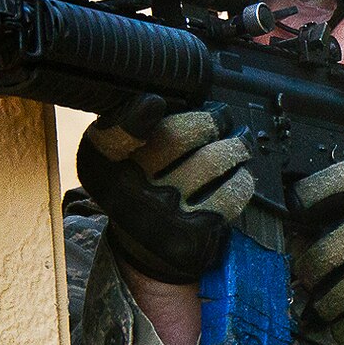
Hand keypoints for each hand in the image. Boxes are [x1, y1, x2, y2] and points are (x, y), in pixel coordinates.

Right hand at [76, 95, 255, 282]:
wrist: (146, 250)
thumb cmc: (139, 187)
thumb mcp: (119, 158)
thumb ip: (134, 123)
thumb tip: (177, 94)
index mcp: (101, 165)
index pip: (114, 135)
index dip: (135, 116)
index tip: (155, 103)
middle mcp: (126, 193)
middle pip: (177, 136)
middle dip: (210, 119)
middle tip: (221, 117)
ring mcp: (160, 216)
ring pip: (211, 160)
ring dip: (234, 146)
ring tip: (239, 143)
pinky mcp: (191, 236)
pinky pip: (230, 194)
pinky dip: (242, 178)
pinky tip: (240, 173)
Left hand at [289, 158, 343, 344]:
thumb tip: (293, 236)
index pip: (322, 188)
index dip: (303, 203)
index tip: (300, 215)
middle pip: (320, 251)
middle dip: (310, 270)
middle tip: (314, 274)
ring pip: (328, 294)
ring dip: (325, 303)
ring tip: (332, 301)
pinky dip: (343, 328)